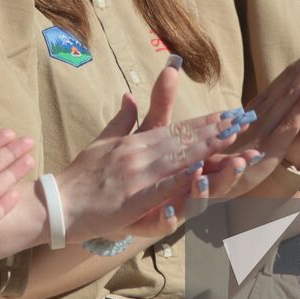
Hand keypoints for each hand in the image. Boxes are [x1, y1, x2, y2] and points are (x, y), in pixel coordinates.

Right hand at [56, 59, 246, 240]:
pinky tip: (199, 173)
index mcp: (134, 142)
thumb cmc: (80, 176)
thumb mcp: (101, 142)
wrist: (58, 202)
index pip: (175, 128)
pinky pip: (160, 188)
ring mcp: (135, 175)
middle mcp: (138, 153)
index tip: (228, 114)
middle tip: (241, 120)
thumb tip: (129, 95)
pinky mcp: (130, 198)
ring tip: (231, 139)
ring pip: (177, 159)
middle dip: (214, 130)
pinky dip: (179, 180)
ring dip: (206, 148)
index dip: (204, 121)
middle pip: (182, 139)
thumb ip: (121, 120)